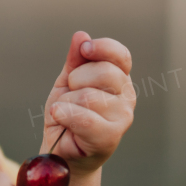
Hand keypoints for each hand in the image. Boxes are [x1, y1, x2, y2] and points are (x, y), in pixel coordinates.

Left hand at [41, 31, 134, 175]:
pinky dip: (65, 115)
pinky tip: (58, 116)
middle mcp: (127, 97)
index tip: (85, 49)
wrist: (60, 150)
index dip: (103, 48)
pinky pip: (86, 119)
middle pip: (105, 72)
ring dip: (67, 102)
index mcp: (119, 79)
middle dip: (77, 79)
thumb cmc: (66, 114)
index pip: (121, 56)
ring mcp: (122, 118)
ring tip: (64, 112)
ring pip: (90, 97)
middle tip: (69, 93)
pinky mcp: (111, 138)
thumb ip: (75, 61)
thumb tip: (81, 35)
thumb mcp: (67, 82)